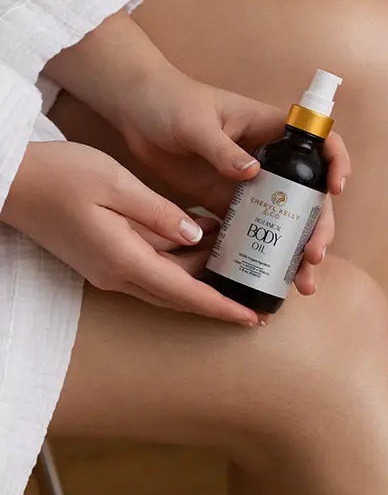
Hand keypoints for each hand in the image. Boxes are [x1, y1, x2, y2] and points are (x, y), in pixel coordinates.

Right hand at [1, 141, 261, 324]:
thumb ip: (160, 214)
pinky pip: (149, 269)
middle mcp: (117, 274)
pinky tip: (199, 237)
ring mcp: (107, 269)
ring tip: (234, 253)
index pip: (184, 293)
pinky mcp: (103, 259)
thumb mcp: (116, 184)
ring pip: (165, 282)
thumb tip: (197, 237)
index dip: (221, 307)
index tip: (251, 318)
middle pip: (179, 294)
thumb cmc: (60, 176)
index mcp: (124, 259)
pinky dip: (177, 261)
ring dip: (198, 273)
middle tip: (255, 294)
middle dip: (217, 298)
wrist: (11, 181)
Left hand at [116, 68, 351, 293]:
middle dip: (317, 227)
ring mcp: (250, 184)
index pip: (320, 142)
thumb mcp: (196, 123)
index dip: (336, 164)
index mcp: (270, 130)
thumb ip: (222, 149)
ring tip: (301, 283)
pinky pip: (253, 231)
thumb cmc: (170, 101)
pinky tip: (267, 280)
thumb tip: (253, 173)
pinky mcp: (227, 202)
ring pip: (286, 219)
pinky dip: (263, 255)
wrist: (135, 112)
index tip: (335, 190)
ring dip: (296, 250)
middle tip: (312, 256)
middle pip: (309, 195)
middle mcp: (269, 160)